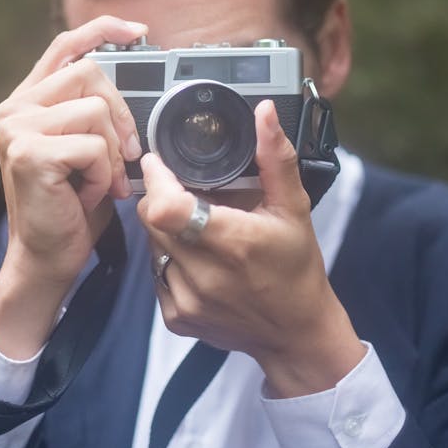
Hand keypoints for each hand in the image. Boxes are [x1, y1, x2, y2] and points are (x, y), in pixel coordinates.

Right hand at [0, 16, 146, 357]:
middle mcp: (14, 109)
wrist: (46, 257)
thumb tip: (133, 76)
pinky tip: (88, 194)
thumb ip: (93, 111)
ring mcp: (16, 129)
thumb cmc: (70, 206)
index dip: (102, 29)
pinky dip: (102, 174)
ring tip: (99, 182)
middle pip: (90, 73)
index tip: (138, 32)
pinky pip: (93, 146)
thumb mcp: (85, 148)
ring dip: (111, 153)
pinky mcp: (28, 153)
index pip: (64, 46)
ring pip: (95, 110)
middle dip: (121, 115)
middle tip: (125, 156)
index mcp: (27, 101)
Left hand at [137, 100, 364, 396]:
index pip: (166, 207)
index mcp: (234, 243)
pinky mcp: (176, 318)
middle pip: (151, 220)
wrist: (296, 334)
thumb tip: (265, 112)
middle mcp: (205, 275)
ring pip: (150, 245)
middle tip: (188, 194)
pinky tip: (198, 260)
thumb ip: (276, 158)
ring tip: (198, 228)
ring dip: (165, 229)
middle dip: (162, 198)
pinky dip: (169, 259)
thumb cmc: (297, 268)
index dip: (156, 180)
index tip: (159, 162)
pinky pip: (155, 274)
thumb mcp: (294, 208)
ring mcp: (187, 300)